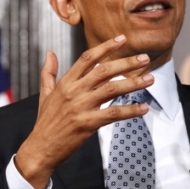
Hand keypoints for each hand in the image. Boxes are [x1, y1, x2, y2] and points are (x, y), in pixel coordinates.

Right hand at [15, 35, 154, 188]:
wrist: (40, 149)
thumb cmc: (45, 122)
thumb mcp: (44, 94)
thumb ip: (48, 72)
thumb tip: (50, 53)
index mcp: (65, 83)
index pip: (88, 58)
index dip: (106, 47)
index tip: (122, 39)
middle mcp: (74, 91)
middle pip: (104, 71)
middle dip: (127, 63)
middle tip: (144, 58)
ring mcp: (81, 107)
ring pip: (112, 89)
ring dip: (133, 83)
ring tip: (150, 79)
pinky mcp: (87, 123)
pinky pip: (113, 113)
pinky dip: (130, 110)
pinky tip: (143, 108)